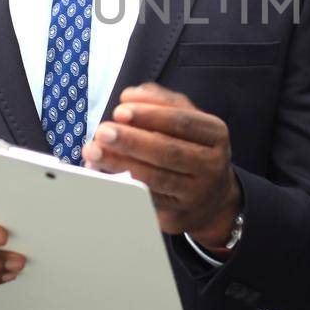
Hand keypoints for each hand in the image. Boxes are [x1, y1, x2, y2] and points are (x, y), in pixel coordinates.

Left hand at [82, 83, 241, 248]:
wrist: (211, 197)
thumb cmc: (192, 149)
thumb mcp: (187, 119)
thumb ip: (161, 101)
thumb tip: (131, 95)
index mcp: (215, 134)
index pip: (182, 121)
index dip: (150, 115)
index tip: (120, 110)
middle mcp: (212, 164)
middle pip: (168, 151)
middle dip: (131, 140)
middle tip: (102, 131)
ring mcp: (197, 193)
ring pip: (156, 178)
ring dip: (120, 164)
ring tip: (94, 152)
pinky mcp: (179, 214)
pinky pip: (147, 200)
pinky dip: (122, 186)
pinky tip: (102, 175)